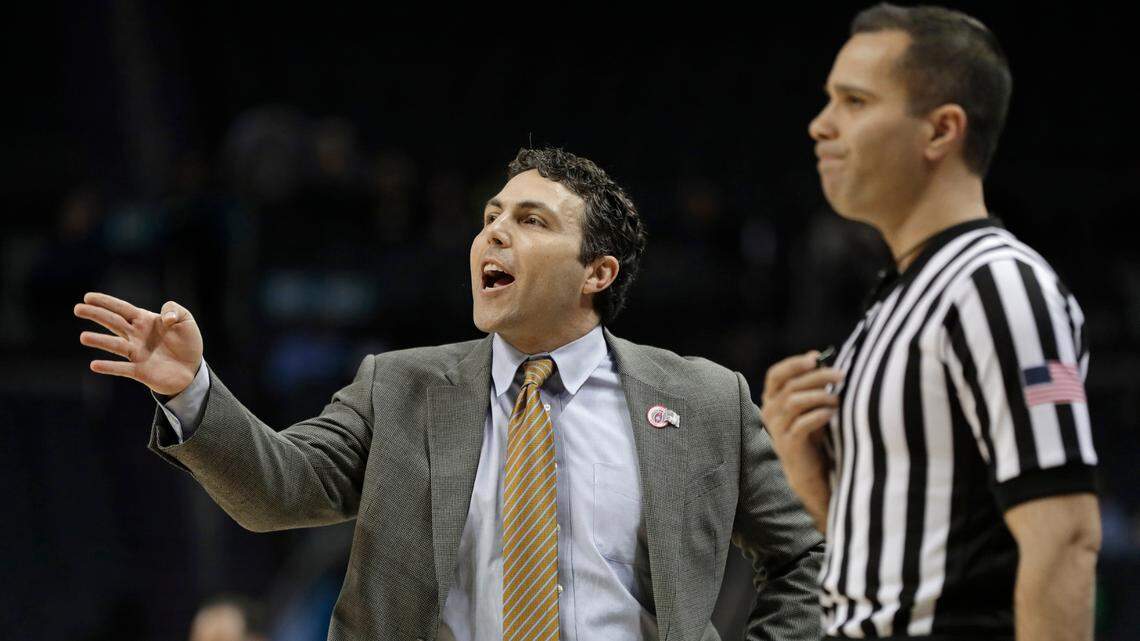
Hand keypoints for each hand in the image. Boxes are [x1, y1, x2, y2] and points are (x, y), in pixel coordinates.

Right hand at [74, 292, 203, 395]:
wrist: (192, 369)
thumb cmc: (187, 342)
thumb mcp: (186, 320)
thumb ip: (175, 311)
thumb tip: (166, 317)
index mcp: (144, 321)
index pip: (122, 308)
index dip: (106, 302)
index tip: (88, 297)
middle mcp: (136, 336)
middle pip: (113, 322)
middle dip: (96, 315)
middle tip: (78, 309)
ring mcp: (136, 353)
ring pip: (115, 345)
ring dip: (100, 341)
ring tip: (83, 337)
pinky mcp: (139, 371)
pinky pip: (122, 368)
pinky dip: (109, 367)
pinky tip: (95, 365)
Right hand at [759, 351, 842, 529]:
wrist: (809, 472)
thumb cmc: (813, 435)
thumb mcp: (812, 406)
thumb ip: (813, 386)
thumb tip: (822, 359)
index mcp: (772, 400)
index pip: (776, 374)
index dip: (794, 363)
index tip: (815, 358)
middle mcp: (769, 412)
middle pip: (790, 386)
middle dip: (817, 377)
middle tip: (841, 374)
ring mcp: (776, 429)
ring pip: (794, 402)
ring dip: (820, 396)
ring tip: (839, 399)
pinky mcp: (788, 445)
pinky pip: (802, 424)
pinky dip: (819, 415)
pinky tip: (833, 413)